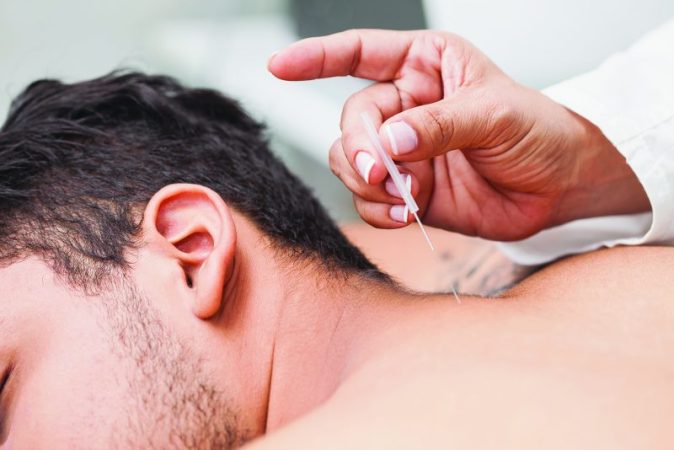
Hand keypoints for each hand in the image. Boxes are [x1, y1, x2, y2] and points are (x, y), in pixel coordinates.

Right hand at [268, 30, 649, 239]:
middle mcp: (406, 106)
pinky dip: (380, 211)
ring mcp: (403, 151)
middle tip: (382, 171)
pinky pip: (369, 200)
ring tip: (407, 195)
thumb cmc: (538, 132)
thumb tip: (389, 141)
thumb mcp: (494, 115)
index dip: (316, 57)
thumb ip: (437, 125)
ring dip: (370, 182)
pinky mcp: (407, 191)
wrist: (559, 189)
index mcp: (425, 66)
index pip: (359, 52)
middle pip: (352, 120)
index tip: (279, 66)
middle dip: (361, 148)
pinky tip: (408, 214)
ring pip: (351, 162)